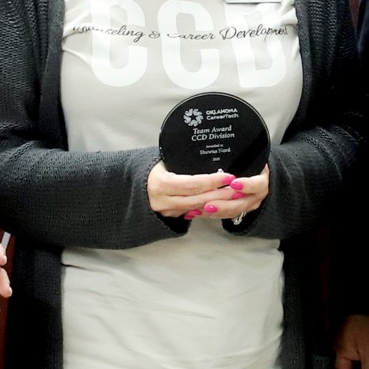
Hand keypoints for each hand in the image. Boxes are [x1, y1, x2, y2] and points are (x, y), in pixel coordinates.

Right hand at [147, 162, 268, 220]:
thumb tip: (206, 151)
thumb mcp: (162, 160)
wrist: (129, 185)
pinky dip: (207, 207)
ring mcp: (166, 212)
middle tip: (239, 188)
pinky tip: (222, 202)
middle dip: (221, 195)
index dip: (212, 181)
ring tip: (235, 195)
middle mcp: (162, 201)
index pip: (192, 184)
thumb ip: (181, 160)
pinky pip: (192, 212)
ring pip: (197, 209)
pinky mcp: (170, 217)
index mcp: (160, 183)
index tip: (228, 176)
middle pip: (198, 199)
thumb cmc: (149, 167)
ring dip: (218, 203)